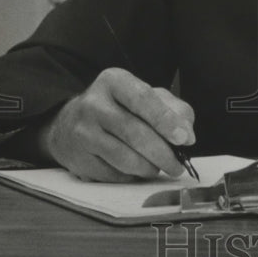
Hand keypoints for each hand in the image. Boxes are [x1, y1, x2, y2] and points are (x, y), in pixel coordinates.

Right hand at [38, 67, 195, 181]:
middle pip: (134, 132)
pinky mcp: (77, 158)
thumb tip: (187, 134)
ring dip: (149, 167)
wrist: (70, 123)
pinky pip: (112, 174)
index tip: (184, 138)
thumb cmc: (120, 108)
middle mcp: (93, 103)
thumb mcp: (147, 97)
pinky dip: (131, 175)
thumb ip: (173, 109)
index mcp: (114, 81)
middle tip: (178, 166)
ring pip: (124, 157)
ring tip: (160, 167)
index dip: (165, 120)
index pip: (143, 99)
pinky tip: (138, 170)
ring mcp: (82, 132)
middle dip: (162, 153)